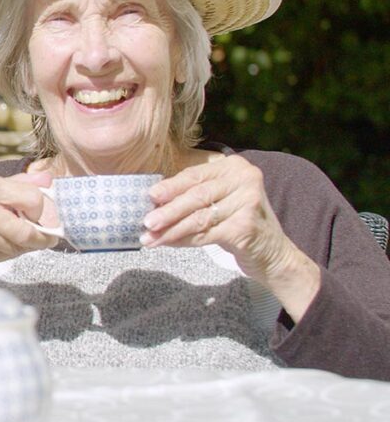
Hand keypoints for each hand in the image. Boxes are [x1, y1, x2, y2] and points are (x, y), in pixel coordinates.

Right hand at [0, 170, 60, 271]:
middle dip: (40, 233)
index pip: (33, 198)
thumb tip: (47, 178)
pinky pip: (11, 255)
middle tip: (40, 233)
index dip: (41, 209)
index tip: (39, 213)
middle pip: (30, 227)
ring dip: (27, 245)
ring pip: (22, 244)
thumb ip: (16, 183)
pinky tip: (2, 245)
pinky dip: (14, 252)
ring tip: (13, 237)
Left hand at [140, 155, 319, 318]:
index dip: (169, 187)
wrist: (275, 254)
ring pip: (199, 217)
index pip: (194, 176)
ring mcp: (249, 202)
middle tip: (145, 222)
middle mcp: (245, 179)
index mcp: (235, 166)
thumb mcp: (219, 202)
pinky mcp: (246, 227)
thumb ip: (193, 196)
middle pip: (196, 196)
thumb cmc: (238, 223)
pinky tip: (169, 244)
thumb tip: (153, 202)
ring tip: (150, 238)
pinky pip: (206, 234)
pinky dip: (184, 240)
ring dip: (170, 229)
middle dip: (167, 210)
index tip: (148, 197)